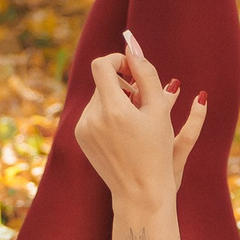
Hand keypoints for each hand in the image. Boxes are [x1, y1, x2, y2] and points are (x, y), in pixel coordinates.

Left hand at [71, 33, 206, 213]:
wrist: (140, 191)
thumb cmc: (157, 152)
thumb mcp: (159, 111)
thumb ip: (146, 74)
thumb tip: (133, 47)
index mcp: (113, 110)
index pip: (102, 65)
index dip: (118, 61)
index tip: (133, 70)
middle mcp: (92, 117)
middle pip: (103, 82)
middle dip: (123, 84)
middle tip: (144, 98)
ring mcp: (83, 128)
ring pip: (99, 97)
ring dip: (117, 99)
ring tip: (137, 117)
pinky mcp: (80, 137)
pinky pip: (93, 113)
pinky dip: (108, 114)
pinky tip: (124, 131)